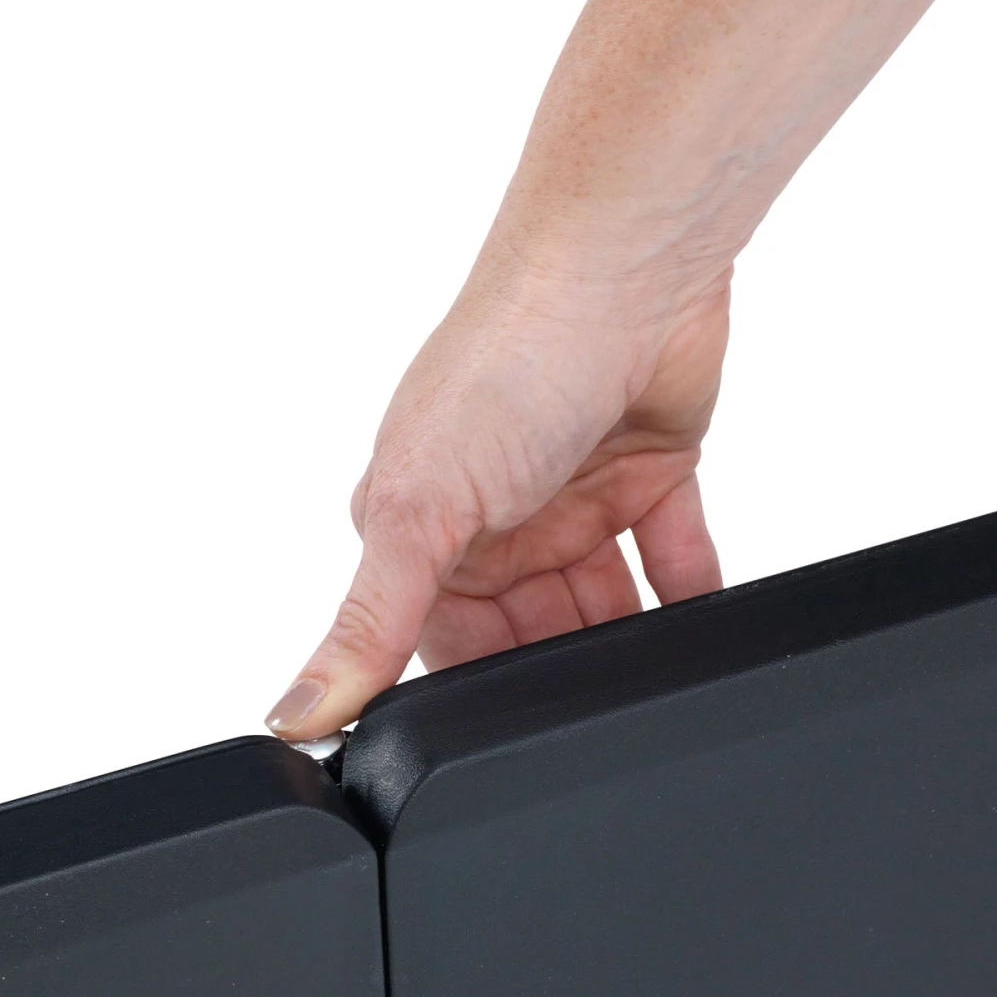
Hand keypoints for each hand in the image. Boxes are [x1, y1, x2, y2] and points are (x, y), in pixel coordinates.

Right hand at [265, 236, 730, 739]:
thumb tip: (296, 709)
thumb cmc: (508, 361)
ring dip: (625, 639)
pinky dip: (689, 596)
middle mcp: (492, 518)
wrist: (625, 264)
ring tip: (648, 674)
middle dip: (560, 665)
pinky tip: (700, 635)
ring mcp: (572, 498)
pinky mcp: (647, 476)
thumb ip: (368, 620)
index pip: (445, 645)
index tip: (506, 732)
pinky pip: (673, 560)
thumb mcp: (416, 510)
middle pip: (530, 633)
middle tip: (591, 701)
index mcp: (419, 527)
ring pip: (602, 607)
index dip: (478, 692)